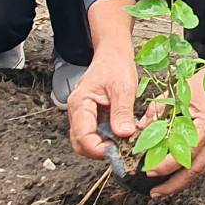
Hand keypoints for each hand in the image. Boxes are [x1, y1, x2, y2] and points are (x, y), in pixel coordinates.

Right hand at [67, 44, 139, 160]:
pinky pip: (98, 134)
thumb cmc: (115, 64)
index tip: (117, 152)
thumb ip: (122, 112)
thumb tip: (124, 135)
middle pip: (82, 144)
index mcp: (80, 104)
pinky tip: (124, 132)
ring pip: (90, 141)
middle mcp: (78, 112)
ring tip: (125, 140)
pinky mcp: (94, 117)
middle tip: (122, 149)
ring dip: (107, 145)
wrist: (113, 53)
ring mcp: (85, 116)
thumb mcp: (123, 87)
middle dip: (101, 151)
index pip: (82, 137)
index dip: (99, 149)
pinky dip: (110, 137)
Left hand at [141, 54, 204, 197]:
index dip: (164, 165)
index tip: (148, 170)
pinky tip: (175, 172)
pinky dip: (186, 169)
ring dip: (180, 181)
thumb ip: (159, 111)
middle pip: (193, 171)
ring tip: (163, 189)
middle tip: (155, 193)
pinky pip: (200, 160)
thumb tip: (142, 127)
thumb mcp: (179, 92)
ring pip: (198, 169)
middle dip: (173, 186)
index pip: (182, 154)